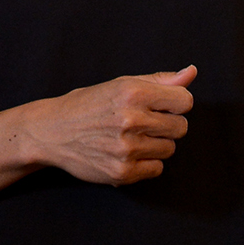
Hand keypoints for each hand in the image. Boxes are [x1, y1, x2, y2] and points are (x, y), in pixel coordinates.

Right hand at [25, 66, 196, 185]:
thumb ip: (159, 80)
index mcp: (132, 92)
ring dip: (155, 144)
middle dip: (166, 124)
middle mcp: (130, 120)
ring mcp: (126, 148)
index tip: (158, 105)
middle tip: (141, 122)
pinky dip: (146, 162)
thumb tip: (192, 73)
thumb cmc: (89, 104)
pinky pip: (157, 168)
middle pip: (181, 127)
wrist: (52, 132)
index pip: (185, 101)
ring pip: (170, 149)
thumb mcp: (120, 84)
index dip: (174, 103)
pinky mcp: (122, 172)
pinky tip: (125, 153)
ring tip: (130, 137)